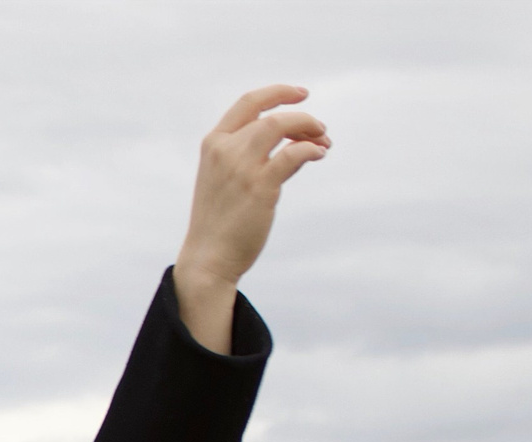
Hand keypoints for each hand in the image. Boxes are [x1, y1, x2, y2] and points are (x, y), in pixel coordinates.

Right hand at [175, 85, 328, 351]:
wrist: (208, 258)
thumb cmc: (219, 223)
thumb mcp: (226, 180)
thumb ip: (251, 157)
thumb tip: (296, 146)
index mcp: (213, 144)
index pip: (248, 103)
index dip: (278, 93)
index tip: (301, 94)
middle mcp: (224, 150)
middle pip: (270, 115)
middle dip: (301, 117)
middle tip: (321, 129)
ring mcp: (241, 167)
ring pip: (281, 126)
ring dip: (308, 128)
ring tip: (323, 141)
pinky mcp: (260, 186)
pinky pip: (293, 154)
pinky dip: (311, 149)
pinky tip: (319, 154)